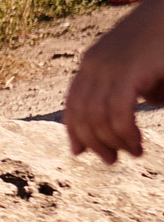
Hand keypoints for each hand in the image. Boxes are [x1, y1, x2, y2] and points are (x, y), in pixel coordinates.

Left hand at [64, 0, 163, 160]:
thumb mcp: (146, 64)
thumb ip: (139, 83)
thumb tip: (147, 100)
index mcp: (92, 61)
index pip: (74, 102)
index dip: (74, 129)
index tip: (79, 151)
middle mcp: (93, 64)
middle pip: (81, 113)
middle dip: (93, 141)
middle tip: (110, 160)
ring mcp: (107, 67)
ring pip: (98, 118)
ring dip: (113, 142)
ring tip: (131, 153)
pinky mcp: (126, 72)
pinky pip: (116, 114)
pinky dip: (125, 135)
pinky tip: (136, 144)